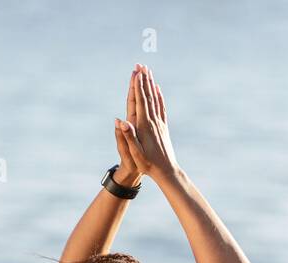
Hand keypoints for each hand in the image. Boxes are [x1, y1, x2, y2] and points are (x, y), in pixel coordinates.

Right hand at [114, 63, 177, 183]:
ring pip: (155, 99)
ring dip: (151, 85)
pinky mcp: (163, 127)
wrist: (167, 171)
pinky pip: (161, 108)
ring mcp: (160, 124)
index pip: (140, 101)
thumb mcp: (135, 153)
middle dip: (144, 80)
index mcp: (145, 126)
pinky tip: (158, 90)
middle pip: (148, 96)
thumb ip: (128, 136)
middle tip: (141, 65)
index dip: (138, 86)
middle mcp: (153, 121)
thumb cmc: (148, 164)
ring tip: (149, 72)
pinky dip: (159, 97)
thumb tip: (121, 121)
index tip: (136, 72)